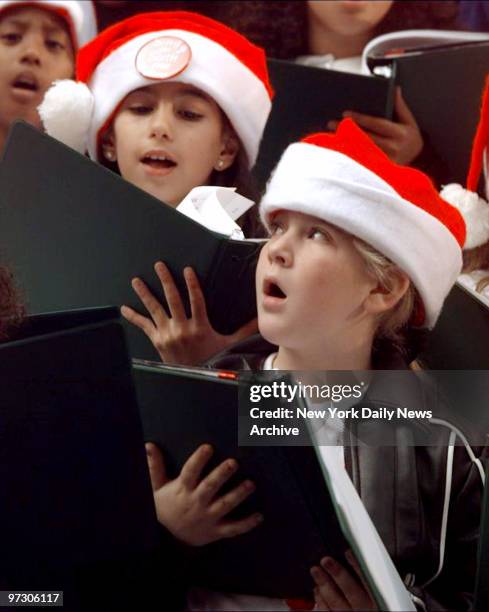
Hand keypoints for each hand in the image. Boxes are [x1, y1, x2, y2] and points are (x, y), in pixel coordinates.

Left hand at [121, 261, 257, 364]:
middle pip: (172, 299)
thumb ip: (244, 330)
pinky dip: (134, 317)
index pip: (196, 299)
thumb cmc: (212, 360)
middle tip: (159, 265)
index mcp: (199, 326)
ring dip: (145, 293)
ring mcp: (168, 334)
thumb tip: (260, 321)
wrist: (195, 377)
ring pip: (155, 309)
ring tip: (137, 281)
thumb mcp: (230, 344)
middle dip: (165, 280)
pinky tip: (125, 308)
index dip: (192, 283)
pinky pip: (144, 326)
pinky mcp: (158, 341)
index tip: (187, 269)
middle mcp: (182, 328)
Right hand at [145, 442, 262, 545]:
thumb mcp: (157, 487)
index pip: (190, 472)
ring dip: (238, 495)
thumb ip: (155, 466)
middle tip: (234, 462)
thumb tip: (148, 444)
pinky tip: (259, 515)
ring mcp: (208, 518)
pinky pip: (233, 528)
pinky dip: (247, 524)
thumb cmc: (166, 506)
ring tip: (251, 484)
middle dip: (222, 475)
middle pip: (210, 487)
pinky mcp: (217, 531)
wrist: (168, 539)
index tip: (208, 447)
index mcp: (183, 490)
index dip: (198, 460)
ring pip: (225, 505)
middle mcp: (197, 502)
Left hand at [311, 551, 376, 610]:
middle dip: (338, 575)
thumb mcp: (374, 587)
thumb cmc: (369, 600)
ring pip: (337, 603)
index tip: (348, 552)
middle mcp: (364, 609)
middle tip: (326, 560)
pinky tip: (317, 588)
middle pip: (352, 592)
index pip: (368, 580)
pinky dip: (320, 600)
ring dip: (324, 585)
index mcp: (376, 599)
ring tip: (315, 570)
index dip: (358, 566)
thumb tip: (354, 552)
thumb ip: (367, 575)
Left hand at [328, 87, 422, 164]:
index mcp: (400, 133)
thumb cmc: (410, 140)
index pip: (376, 124)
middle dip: (347, 129)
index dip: (360, 118)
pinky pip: (361, 160)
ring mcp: (385, 160)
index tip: (345, 113)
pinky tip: (338, 147)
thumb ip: (400, 106)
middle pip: (365, 137)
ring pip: (360, 150)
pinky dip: (349, 153)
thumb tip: (395, 89)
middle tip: (331, 123)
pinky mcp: (379, 170)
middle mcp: (393, 148)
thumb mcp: (409, 122)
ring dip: (344, 142)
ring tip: (330, 134)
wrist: (418, 163)